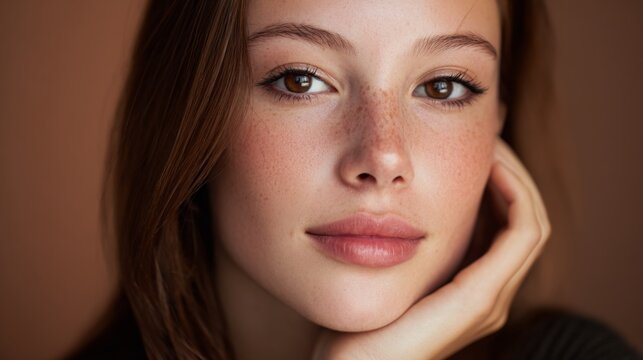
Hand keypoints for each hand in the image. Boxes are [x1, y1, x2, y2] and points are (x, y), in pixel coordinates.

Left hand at [312, 139, 550, 359]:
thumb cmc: (357, 316)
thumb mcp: (388, 266)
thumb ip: (408, 239)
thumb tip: (405, 192)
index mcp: (472, 288)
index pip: (508, 224)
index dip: (501, 180)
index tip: (478, 143)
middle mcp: (489, 295)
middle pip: (524, 219)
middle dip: (511, 172)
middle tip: (489, 134)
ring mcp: (489, 300)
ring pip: (529, 222)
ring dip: (516, 177)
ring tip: (491, 142)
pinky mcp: (478, 300)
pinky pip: (521, 234)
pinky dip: (515, 194)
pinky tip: (489, 166)